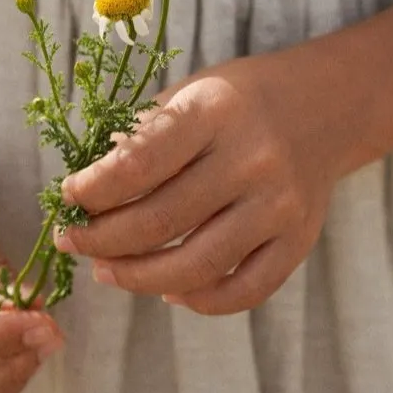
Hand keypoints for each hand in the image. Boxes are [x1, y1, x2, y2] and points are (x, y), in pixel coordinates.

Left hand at [54, 52, 346, 315]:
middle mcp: (252, 159)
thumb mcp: (190, 92)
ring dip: (137, 277)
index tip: (67, 197)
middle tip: (73, 240)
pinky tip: (168, 290)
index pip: (139, 163)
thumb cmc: (238, 99)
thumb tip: (85, 190)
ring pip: (195, 266)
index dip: (93, 190)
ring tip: (105, 270)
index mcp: (216, 111)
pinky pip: (242, 291)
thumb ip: (142, 136)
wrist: (324, 106)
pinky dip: (198, 300)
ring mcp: (279, 206)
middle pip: (160, 221)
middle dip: (102, 239)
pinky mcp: (298, 241)